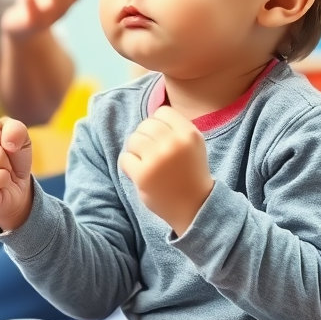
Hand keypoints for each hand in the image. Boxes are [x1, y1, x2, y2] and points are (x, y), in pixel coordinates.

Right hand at [0, 116, 33, 231]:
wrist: (16, 194)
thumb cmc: (13, 163)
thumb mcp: (20, 139)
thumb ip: (16, 128)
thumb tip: (7, 142)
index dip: (5, 136)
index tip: (2, 150)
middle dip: (6, 152)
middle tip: (2, 165)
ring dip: (6, 166)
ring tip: (0, 174)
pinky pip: (0, 175)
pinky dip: (6, 180)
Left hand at [118, 106, 213, 235]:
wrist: (195, 207)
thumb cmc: (190, 173)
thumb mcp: (193, 144)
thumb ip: (176, 127)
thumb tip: (150, 116)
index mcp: (189, 134)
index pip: (162, 111)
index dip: (159, 124)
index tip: (163, 139)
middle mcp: (174, 143)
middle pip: (145, 124)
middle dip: (146, 137)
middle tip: (152, 153)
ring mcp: (158, 158)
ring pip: (133, 139)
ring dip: (136, 151)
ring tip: (147, 163)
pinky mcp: (144, 174)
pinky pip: (125, 158)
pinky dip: (129, 165)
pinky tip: (141, 173)